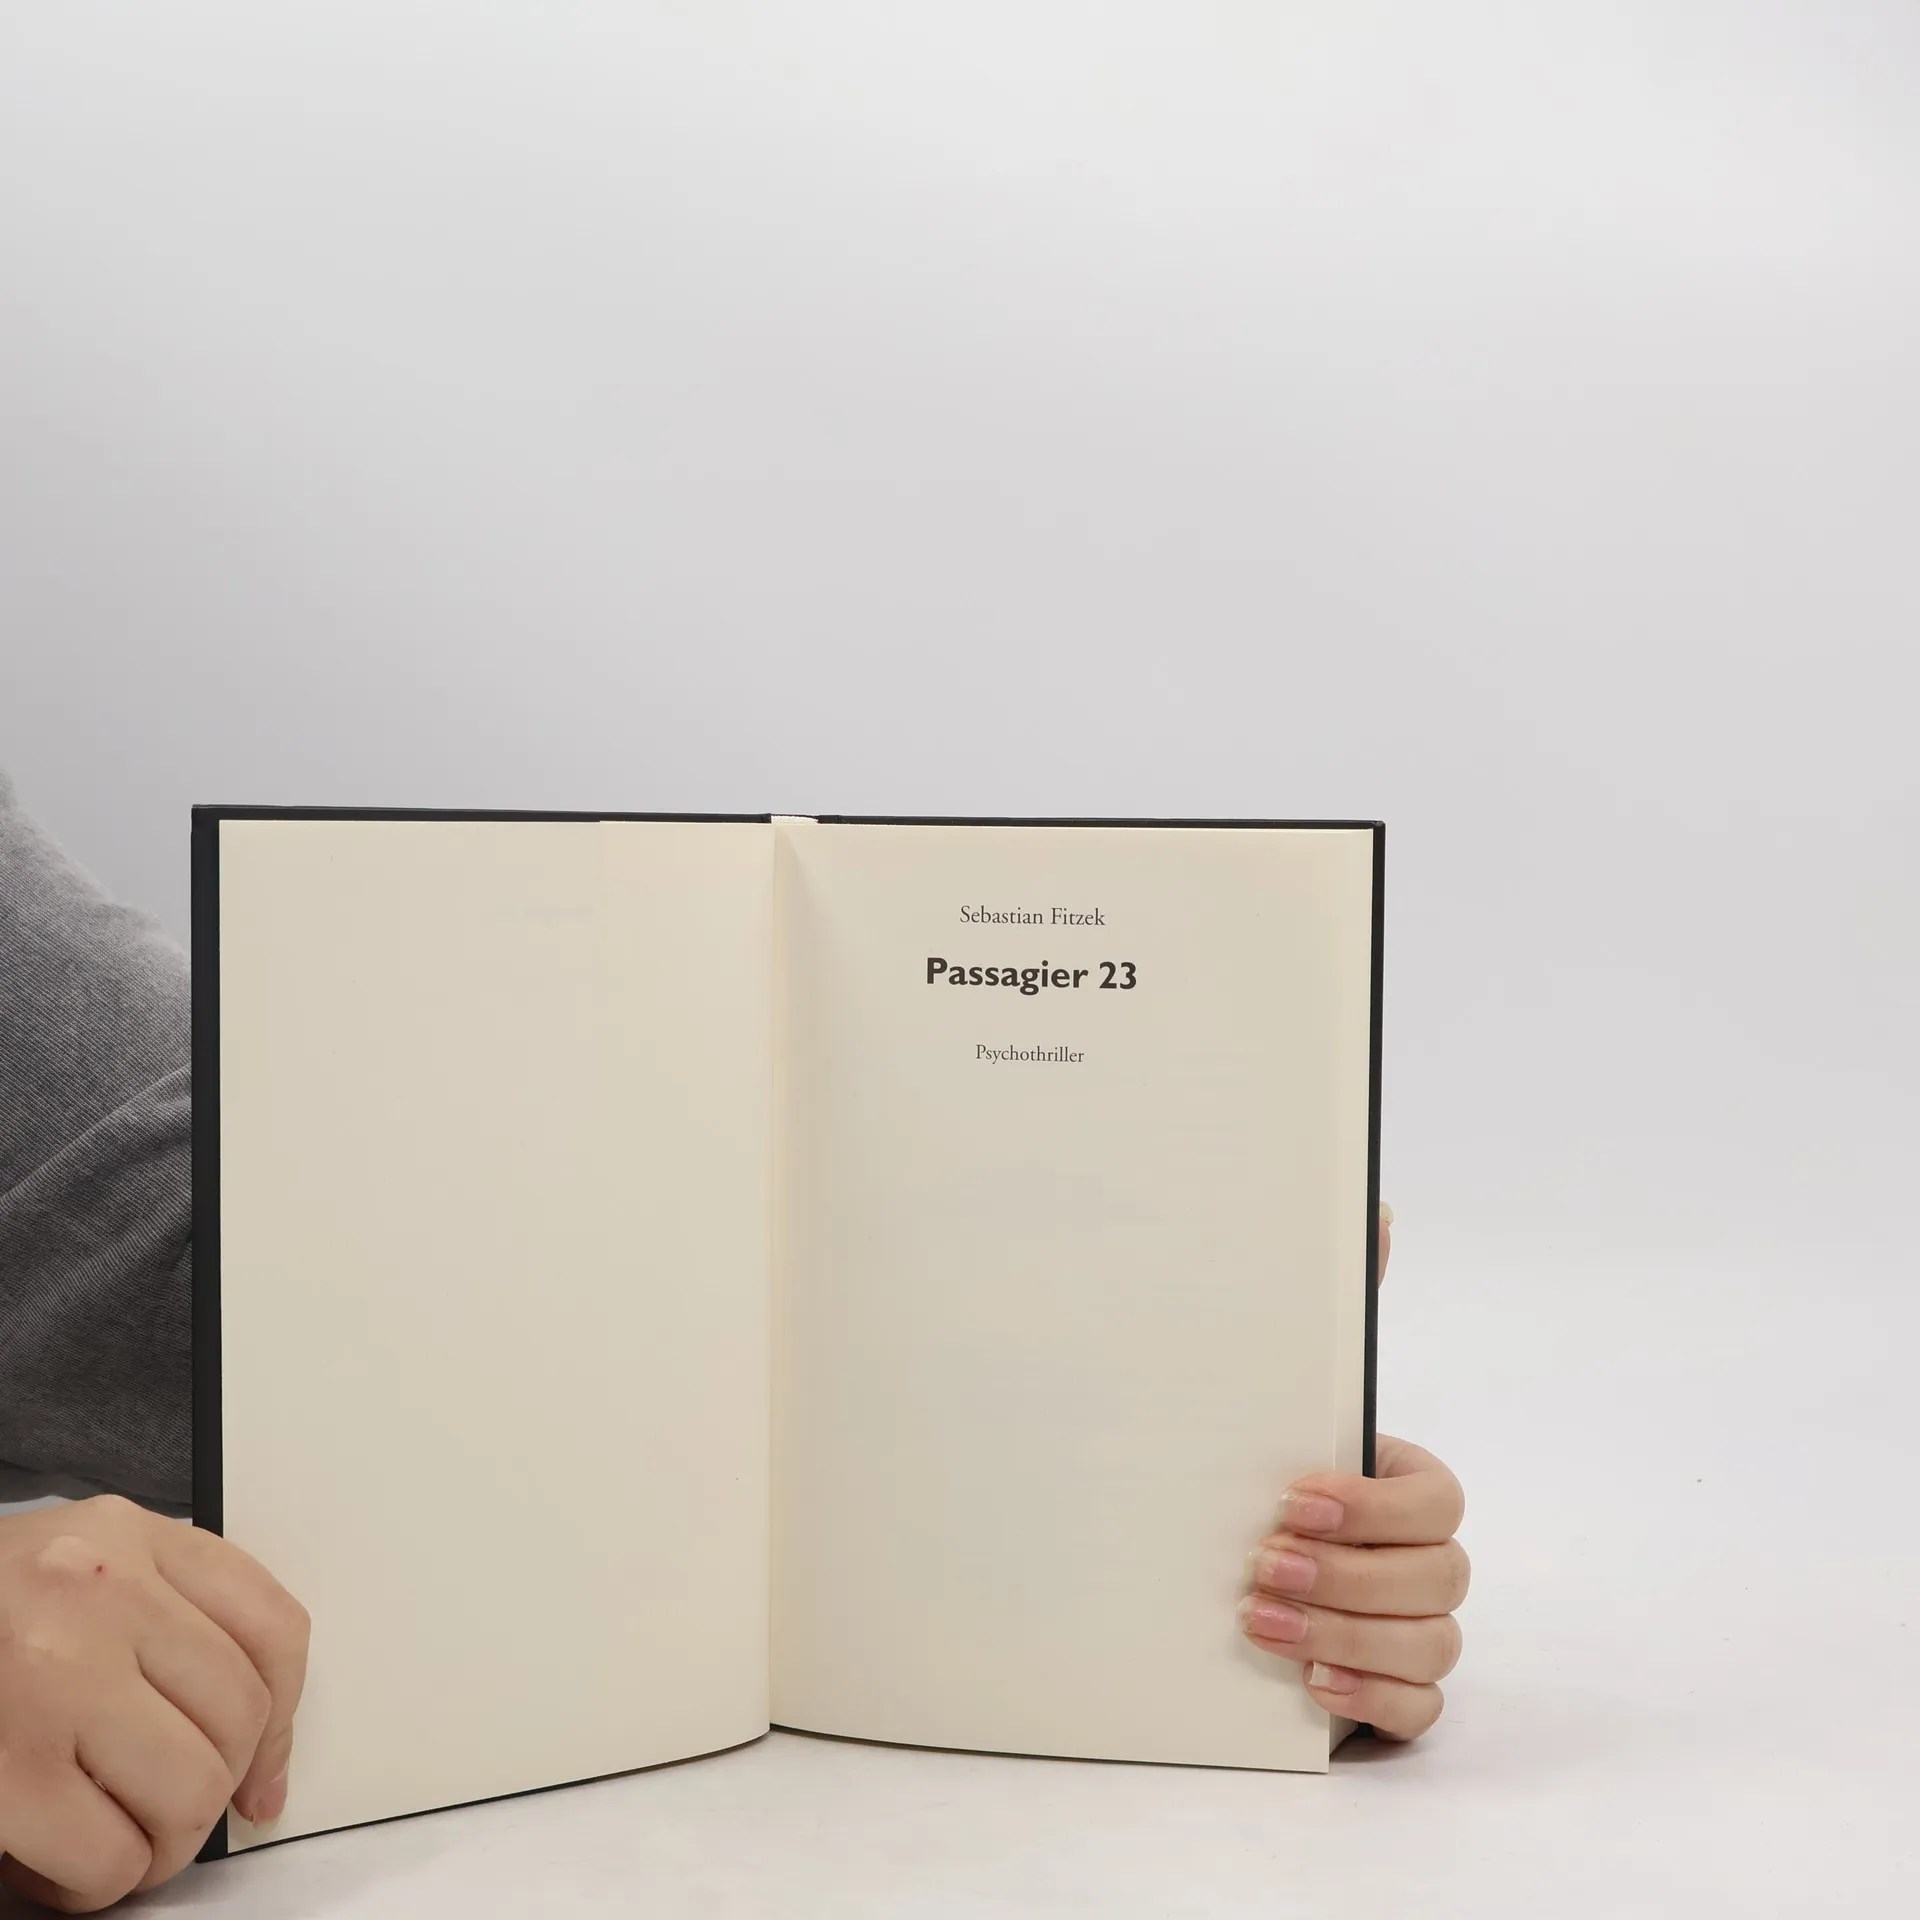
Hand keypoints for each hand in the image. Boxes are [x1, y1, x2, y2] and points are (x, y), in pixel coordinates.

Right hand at [0, 1496, 309, 1911]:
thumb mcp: (68, 1573)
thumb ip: (157, 1623)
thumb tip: (254, 1759)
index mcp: (123, 1536)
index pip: (273, 1627)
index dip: (283, 1721)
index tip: (263, 1776)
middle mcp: (98, 1592)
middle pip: (238, 1720)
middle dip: (208, 1795)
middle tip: (159, 1820)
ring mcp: (51, 1678)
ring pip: (188, 1794)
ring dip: (157, 1847)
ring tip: (107, 1845)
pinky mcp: (5, 1770)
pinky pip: (107, 1858)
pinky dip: (93, 1884)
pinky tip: (55, 1868)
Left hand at [1237, 1207, 1469, 1739]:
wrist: (1215, 1561)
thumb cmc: (1264, 1469)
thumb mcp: (1285, 1389)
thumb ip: (1331, 1305)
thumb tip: (1373, 1209)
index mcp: (1406, 1488)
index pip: (1436, 1501)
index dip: (1373, 1505)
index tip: (1292, 1496)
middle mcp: (1421, 1560)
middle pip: (1439, 1577)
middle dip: (1350, 1573)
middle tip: (1261, 1562)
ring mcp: (1412, 1629)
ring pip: (1431, 1645)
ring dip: (1346, 1632)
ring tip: (1256, 1619)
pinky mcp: (1391, 1691)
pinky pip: (1418, 1710)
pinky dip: (1371, 1695)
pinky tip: (1309, 1679)